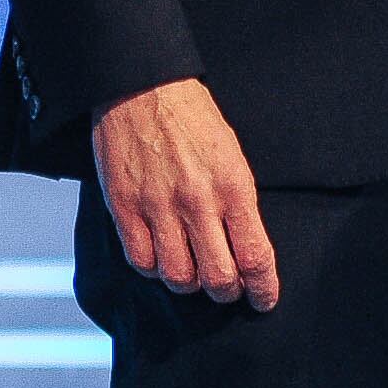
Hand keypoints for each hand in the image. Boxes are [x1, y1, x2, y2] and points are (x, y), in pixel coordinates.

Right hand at [91, 78, 275, 309]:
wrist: (142, 87)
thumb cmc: (192, 118)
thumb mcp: (232, 155)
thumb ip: (239, 203)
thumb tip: (245, 249)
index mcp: (233, 186)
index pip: (254, 257)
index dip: (263, 288)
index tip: (263, 300)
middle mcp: (197, 201)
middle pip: (218, 277)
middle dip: (227, 292)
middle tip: (227, 287)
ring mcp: (158, 206)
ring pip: (178, 277)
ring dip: (190, 283)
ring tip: (192, 271)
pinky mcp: (124, 207)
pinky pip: (141, 261)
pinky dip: (154, 268)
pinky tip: (161, 256)